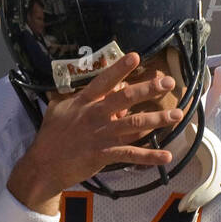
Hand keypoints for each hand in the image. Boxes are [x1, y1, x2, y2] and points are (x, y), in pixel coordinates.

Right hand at [8, 51, 184, 212]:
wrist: (43, 165)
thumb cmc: (51, 136)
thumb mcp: (60, 110)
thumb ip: (80, 97)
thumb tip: (100, 90)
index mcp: (83, 101)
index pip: (104, 80)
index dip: (120, 68)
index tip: (137, 56)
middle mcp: (94, 115)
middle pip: (125, 98)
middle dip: (149, 89)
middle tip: (169, 82)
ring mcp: (100, 135)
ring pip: (134, 124)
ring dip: (158, 119)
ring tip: (177, 114)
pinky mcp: (103, 154)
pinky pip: (131, 154)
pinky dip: (150, 156)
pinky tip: (166, 156)